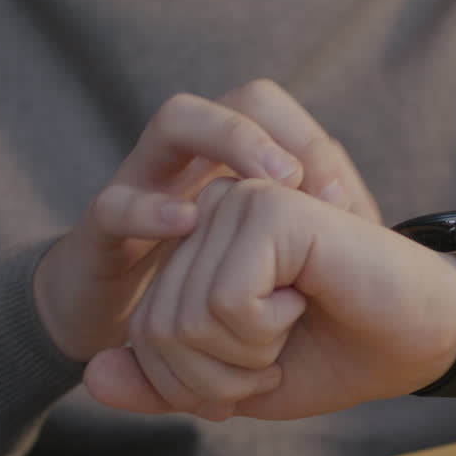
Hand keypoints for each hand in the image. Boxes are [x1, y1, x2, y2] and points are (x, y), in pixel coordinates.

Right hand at [34, 80, 379, 361]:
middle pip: (233, 102)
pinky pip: (115, 205)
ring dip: (224, 141)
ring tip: (263, 187)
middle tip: (297, 177)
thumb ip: (316, 237)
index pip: (274, 111)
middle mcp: (196, 159)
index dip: (310, 145)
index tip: (341, 203)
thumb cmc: (226, 300)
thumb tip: (352, 209)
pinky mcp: (102, 235)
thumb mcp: (281, 269)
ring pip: (175, 124)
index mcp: (238, 162)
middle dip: (271, 129)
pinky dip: (148, 210)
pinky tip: (189, 223)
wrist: (147, 353)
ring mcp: (145, 186)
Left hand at [85, 179, 455, 419]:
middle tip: (276, 356)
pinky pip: (223, 304)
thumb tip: (91, 375)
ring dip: (246, 355)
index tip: (257, 370)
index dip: (195, 387)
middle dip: (217, 378)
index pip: (145, 338)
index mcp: (200, 249)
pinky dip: (264, 330)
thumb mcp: (237, 385)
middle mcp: (211, 214)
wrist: (425, 338)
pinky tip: (305, 297)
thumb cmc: (340, 354)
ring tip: (294, 321)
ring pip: (185, 321)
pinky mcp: (270, 208)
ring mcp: (239, 203)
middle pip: (157, 332)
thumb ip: (163, 384)